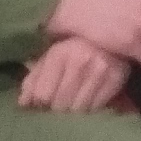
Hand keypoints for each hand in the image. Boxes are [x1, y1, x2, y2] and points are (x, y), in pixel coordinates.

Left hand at [16, 38, 133, 113]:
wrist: (111, 30)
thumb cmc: (74, 46)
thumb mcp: (50, 56)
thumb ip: (34, 79)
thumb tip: (23, 104)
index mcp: (58, 54)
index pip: (43, 95)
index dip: (39, 104)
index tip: (41, 103)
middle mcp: (79, 61)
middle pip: (60, 105)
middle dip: (56, 108)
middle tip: (59, 102)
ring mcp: (100, 70)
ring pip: (78, 110)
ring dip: (74, 110)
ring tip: (74, 101)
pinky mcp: (117, 78)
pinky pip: (97, 108)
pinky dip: (90, 108)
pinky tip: (89, 98)